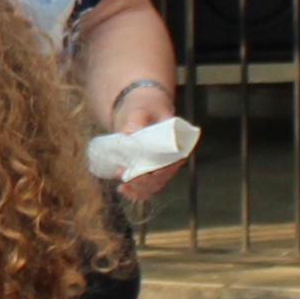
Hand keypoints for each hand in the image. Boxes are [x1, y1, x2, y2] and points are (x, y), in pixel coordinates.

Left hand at [106, 79, 187, 207]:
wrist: (140, 107)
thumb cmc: (144, 107)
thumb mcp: (140, 110)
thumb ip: (137, 121)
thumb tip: (130, 134)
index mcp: (177, 143)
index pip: (172, 164)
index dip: (158, 171)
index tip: (141, 172)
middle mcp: (172, 158)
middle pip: (162, 178)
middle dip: (143, 181)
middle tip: (123, 175)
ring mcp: (161, 166)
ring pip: (154, 186)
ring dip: (138, 189)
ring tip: (122, 186)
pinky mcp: (150, 170)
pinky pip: (146, 187)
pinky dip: (135, 192)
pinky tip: (122, 190)